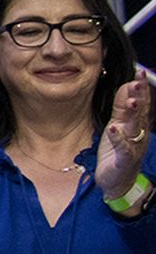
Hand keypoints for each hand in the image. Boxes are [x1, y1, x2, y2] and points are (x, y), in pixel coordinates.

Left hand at [96, 71, 151, 199]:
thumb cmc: (117, 151)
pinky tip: (113, 129)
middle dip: (140, 97)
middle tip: (138, 82)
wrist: (117, 181)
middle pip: (140, 113)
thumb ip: (122, 107)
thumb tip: (127, 85)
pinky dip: (118, 138)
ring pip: (134, 128)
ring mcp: (132, 147)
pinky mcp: (123, 160)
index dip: (140, 88)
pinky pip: (122, 148)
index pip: (140, 103)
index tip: (138, 72)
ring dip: (134, 114)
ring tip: (132, 101)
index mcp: (136, 125)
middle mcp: (137, 134)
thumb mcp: (118, 125)